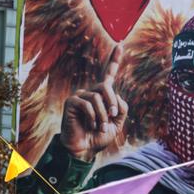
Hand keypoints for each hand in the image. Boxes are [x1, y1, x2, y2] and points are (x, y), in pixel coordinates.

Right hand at [61, 46, 127, 160]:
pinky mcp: (71, 102)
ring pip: (98, 97)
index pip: (109, 75)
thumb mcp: (117, 123)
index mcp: (103, 95)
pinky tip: (91, 125)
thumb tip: (116, 97)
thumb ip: (121, 108)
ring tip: (100, 127)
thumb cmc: (99, 136)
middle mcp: (91, 92)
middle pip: (106, 86)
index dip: (114, 60)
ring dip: (103, 115)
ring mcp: (80, 96)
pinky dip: (93, 117)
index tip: (120, 45)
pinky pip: (87, 104)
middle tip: (113, 117)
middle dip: (112, 103)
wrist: (85, 149)